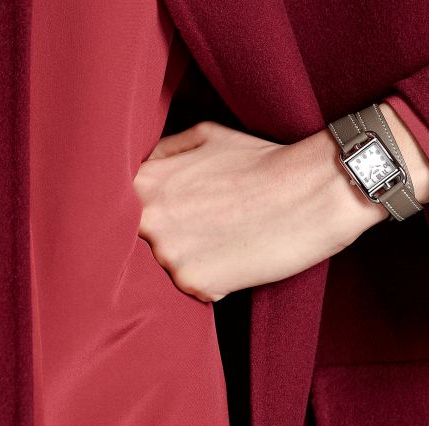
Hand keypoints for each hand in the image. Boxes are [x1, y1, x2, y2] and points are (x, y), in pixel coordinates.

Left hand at [134, 104, 428, 301]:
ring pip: (168, 268)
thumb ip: (165, 153)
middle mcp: (149, 221)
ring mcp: (169, 256)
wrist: (311, 191)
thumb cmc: (263, 161)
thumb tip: (145, 171)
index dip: (142, 217)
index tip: (166, 220)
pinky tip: (236, 259)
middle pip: (139, 244)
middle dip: (168, 239)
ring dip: (193, 261)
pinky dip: (213, 280)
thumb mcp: (208, 135)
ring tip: (227, 242)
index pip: (117, 211)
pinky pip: (195, 288)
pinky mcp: (196, 283)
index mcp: (146, 184)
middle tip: (205, 231)